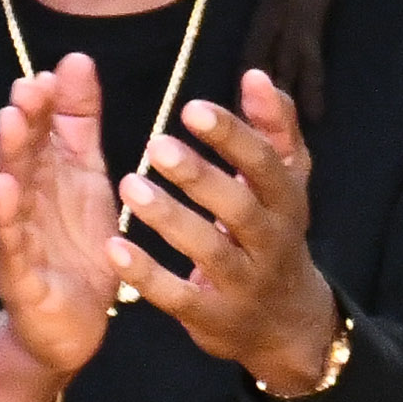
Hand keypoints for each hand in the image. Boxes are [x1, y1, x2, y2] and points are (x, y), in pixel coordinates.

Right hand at [0, 53, 122, 401]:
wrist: (71, 324)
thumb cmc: (73, 245)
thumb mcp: (86, 176)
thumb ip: (79, 122)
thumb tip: (74, 59)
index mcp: (41, 176)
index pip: (38, 132)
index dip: (43, 105)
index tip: (51, 75)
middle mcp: (21, 200)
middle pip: (18, 155)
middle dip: (22, 121)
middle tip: (27, 89)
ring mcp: (14, 236)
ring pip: (8, 192)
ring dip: (7, 158)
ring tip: (9, 124)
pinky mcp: (16, 273)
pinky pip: (9, 242)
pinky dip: (4, 217)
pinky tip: (3, 191)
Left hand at [109, 70, 338, 393]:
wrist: (288, 325)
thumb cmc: (275, 235)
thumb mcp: (286, 185)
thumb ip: (274, 130)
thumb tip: (256, 76)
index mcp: (287, 203)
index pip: (265, 165)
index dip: (231, 136)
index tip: (191, 108)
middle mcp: (272, 243)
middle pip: (240, 207)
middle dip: (199, 175)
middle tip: (155, 144)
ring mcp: (244, 284)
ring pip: (208, 251)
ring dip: (169, 218)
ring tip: (129, 185)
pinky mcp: (214, 319)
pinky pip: (179, 298)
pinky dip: (147, 275)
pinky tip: (114, 248)